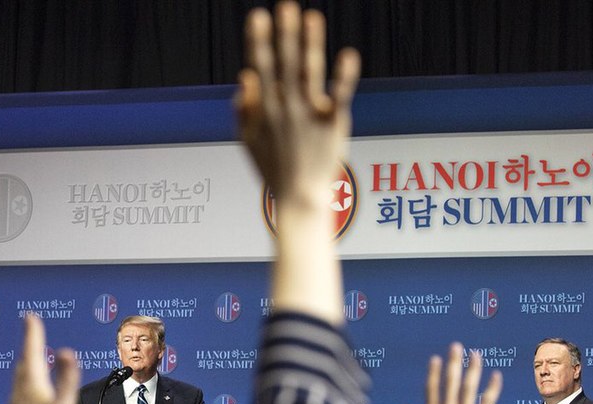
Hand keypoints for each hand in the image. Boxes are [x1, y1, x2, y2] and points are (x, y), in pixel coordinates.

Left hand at [0, 315, 80, 403]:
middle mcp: (19, 395)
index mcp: (31, 387)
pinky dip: (26, 381)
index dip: (32, 334)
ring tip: (30, 355)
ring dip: (27, 363)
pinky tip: (28, 392)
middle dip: (29, 345)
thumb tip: (66, 352)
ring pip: (20, 378)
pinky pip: (19, 392)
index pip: (32, 353)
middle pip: (24, 364)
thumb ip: (66, 381)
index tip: (30, 317)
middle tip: (31, 329)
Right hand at [235, 3, 359, 205]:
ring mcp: (309, 115)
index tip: (259, 17)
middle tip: (285, 6)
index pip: (260, 68)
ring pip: (309, 73)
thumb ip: (243, 109)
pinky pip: (339, 96)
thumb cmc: (274, 168)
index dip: (259, 42)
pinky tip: (348, 54)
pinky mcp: (332, 124)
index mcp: (264, 110)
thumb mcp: (248, 141)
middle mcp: (285, 108)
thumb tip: (244, 77)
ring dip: (310, 44)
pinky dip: (344, 76)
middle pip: (284, 64)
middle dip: (284, 34)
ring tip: (312, 17)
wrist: (299, 196)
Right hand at [402, 343, 502, 403]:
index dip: (434, 372)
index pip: (432, 389)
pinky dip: (492, 388)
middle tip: (456, 347)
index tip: (436, 359)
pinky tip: (495, 376)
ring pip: (469, 388)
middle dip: (453, 362)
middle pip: (451, 382)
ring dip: (473, 369)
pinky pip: (487, 403)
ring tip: (476, 355)